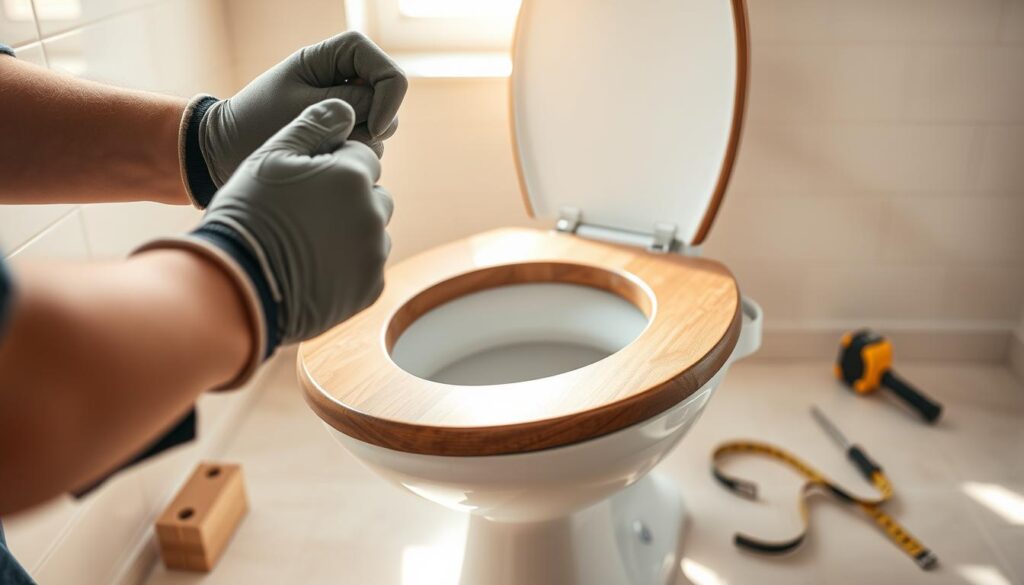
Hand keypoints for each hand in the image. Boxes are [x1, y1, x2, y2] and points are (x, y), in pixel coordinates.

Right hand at [142, 99, 392, 380]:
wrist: (237, 285)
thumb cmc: (249, 214)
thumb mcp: (270, 157)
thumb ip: (312, 126)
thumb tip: (346, 108)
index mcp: (353, 176)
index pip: (361, 156)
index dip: (332, 165)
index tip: (305, 182)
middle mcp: (373, 213)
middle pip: (373, 193)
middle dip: (348, 198)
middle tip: (305, 213)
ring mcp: (374, 253)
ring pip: (372, 230)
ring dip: (351, 231)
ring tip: (308, 241)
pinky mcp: (371, 288)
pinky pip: (369, 266)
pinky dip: (349, 265)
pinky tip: (315, 266)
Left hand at [182, 31, 406, 206]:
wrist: (226, 153)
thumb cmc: (255, 125)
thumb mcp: (303, 110)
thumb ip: (350, 105)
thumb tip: (387, 120)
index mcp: (329, 59)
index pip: (384, 67)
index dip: (390, 95)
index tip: (374, 128)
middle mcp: (343, 80)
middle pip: (388, 98)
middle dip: (372, 125)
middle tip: (334, 143)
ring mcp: (346, 109)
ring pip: (383, 127)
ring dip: (359, 145)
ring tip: (318, 153)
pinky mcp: (343, 135)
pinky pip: (368, 148)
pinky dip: (351, 159)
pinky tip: (321, 163)